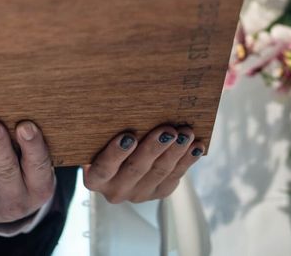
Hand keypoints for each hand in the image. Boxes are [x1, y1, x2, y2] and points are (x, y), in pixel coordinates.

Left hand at [0, 121, 54, 223]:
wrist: (7, 210)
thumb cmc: (22, 170)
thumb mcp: (34, 163)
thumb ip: (27, 142)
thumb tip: (11, 102)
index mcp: (38, 186)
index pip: (38, 165)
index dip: (32, 146)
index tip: (25, 125)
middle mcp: (15, 199)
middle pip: (6, 171)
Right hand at [84, 125, 203, 202]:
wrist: (117, 160)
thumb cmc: (103, 140)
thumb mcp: (97, 138)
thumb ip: (102, 129)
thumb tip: (120, 96)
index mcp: (95, 178)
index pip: (103, 169)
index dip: (115, 154)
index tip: (128, 136)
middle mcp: (115, 190)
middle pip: (136, 169)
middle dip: (154, 148)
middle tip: (168, 131)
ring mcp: (138, 194)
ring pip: (159, 173)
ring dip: (175, 152)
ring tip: (185, 134)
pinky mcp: (158, 193)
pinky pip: (174, 177)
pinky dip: (186, 160)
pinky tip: (195, 146)